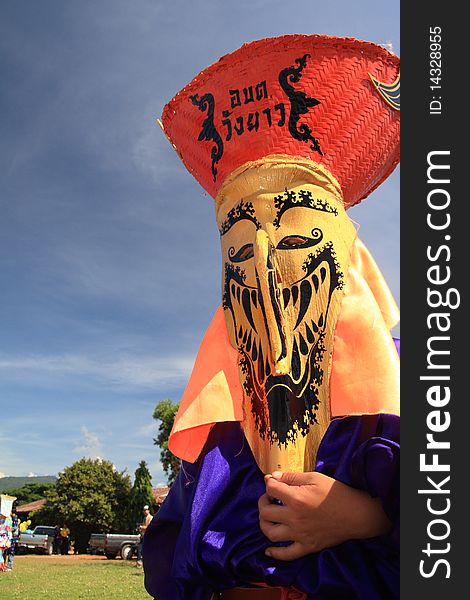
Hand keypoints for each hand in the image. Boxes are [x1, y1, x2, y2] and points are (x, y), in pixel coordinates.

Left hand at [258, 471, 390, 560]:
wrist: (356, 513)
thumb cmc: (335, 492)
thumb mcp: (314, 477)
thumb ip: (291, 477)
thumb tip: (272, 477)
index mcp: (296, 498)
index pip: (271, 489)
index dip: (269, 483)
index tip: (272, 482)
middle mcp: (295, 518)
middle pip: (266, 512)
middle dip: (263, 502)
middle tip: (269, 498)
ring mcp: (300, 535)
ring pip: (271, 534)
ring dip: (264, 524)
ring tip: (268, 517)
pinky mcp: (308, 546)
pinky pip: (287, 554)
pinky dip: (275, 554)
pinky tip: (269, 550)